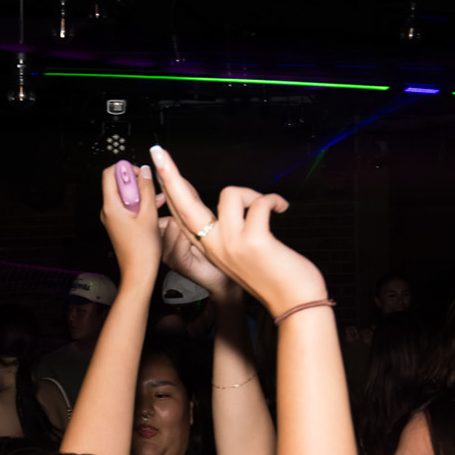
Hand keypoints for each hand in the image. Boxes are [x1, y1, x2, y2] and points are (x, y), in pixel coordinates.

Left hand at [98, 161, 162, 276]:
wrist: (139, 273)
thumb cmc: (142, 250)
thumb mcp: (149, 214)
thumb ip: (147, 189)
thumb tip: (145, 171)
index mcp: (111, 206)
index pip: (110, 173)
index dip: (125, 168)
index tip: (140, 173)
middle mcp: (108, 211)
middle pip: (118, 184)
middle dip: (136, 182)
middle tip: (150, 189)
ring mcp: (113, 218)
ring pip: (126, 196)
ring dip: (141, 194)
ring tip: (157, 199)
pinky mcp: (120, 225)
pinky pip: (128, 207)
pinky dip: (140, 205)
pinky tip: (155, 207)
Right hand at [148, 146, 325, 312]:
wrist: (296, 303)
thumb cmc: (276, 277)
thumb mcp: (246, 255)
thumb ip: (233, 234)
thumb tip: (234, 204)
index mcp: (211, 248)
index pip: (182, 215)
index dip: (170, 189)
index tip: (160, 166)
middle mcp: (215, 247)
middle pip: (184, 204)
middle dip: (170, 174)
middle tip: (159, 150)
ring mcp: (232, 244)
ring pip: (231, 194)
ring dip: (254, 195)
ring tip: (269, 207)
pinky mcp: (254, 241)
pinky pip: (261, 203)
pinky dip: (274, 200)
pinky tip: (282, 207)